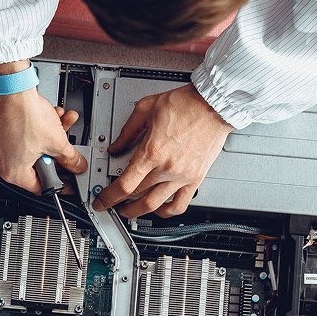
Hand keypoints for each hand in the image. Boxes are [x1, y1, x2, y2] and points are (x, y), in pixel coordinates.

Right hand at [0, 80, 87, 192]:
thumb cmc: (25, 114)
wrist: (11, 88)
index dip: (58, 182)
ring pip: (29, 147)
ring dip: (47, 136)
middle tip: (63, 145)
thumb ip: (70, 158)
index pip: (40, 187)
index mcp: (13, 172)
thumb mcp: (57, 141)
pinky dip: (32, 129)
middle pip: (36, 164)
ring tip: (58, 123)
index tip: (65, 180)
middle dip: (54, 151)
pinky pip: (17, 137)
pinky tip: (45, 117)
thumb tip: (77, 165)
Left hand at [92, 84, 231, 217]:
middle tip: (112, 203)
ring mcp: (182, 176)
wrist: (214, 105)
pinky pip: (180, 204)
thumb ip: (127, 132)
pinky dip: (167, 212)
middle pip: (137, 196)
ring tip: (130, 210)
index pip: (125, 185)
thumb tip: (115, 146)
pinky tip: (159, 209)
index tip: (102, 201)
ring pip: (156, 205)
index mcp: (152, 152)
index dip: (108, 197)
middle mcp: (167, 167)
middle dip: (119, 203)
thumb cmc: (186, 104)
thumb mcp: (146, 109)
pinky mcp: (196, 178)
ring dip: (139, 211)